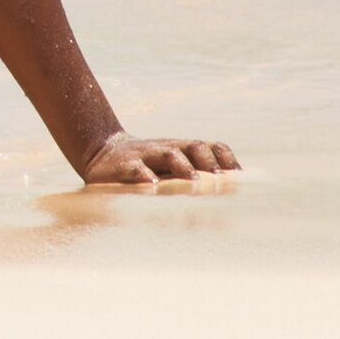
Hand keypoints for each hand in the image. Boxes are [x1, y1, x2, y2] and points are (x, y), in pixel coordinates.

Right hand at [80, 133, 240, 186]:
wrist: (100, 153)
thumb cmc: (145, 168)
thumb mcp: (169, 168)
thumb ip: (194, 176)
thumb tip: (230, 192)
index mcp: (181, 150)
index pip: (211, 147)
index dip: (227, 159)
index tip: (239, 177)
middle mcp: (166, 149)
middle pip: (194, 146)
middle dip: (210, 162)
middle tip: (221, 181)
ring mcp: (145, 155)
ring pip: (169, 154)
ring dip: (184, 167)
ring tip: (194, 182)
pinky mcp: (122, 166)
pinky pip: (135, 168)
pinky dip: (145, 175)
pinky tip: (153, 186)